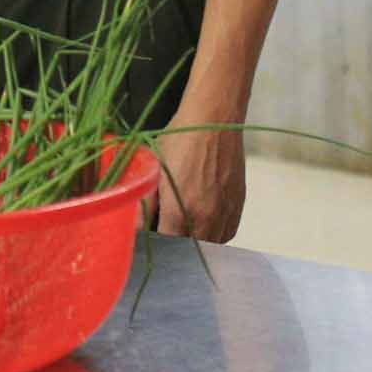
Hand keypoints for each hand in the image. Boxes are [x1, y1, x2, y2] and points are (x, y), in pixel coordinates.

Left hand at [145, 122, 245, 241]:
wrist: (215, 121)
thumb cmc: (180, 139)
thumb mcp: (154, 169)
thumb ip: (144, 203)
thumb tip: (133, 227)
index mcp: (181, 212)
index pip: (166, 247)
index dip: (154, 245)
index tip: (147, 238)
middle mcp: (207, 220)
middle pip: (188, 250)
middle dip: (174, 245)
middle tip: (162, 229)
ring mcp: (226, 215)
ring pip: (209, 246)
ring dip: (194, 242)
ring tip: (180, 224)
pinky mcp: (238, 207)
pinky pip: (225, 234)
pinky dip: (212, 234)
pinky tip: (200, 219)